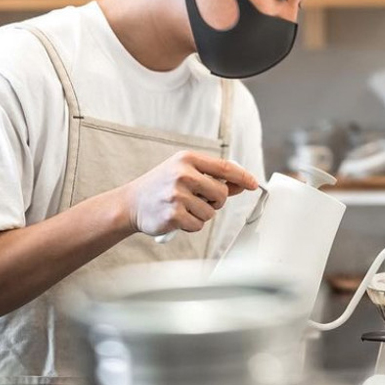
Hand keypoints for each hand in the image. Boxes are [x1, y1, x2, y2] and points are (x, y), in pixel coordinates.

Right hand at [119, 151, 258, 236]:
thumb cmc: (162, 186)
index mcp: (187, 159)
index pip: (225, 167)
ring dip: (201, 214)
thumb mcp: (185, 173)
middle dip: (216, 201)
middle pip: (221, 193)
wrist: (131, 203)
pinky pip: (198, 225)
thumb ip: (212, 177)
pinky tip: (177, 218)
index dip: (243, 176)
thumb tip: (241, 183)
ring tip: (183, 208)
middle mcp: (182, 174)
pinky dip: (191, 225)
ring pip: (211, 212)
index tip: (254, 184)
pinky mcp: (173, 215)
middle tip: (199, 200)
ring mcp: (177, 194)